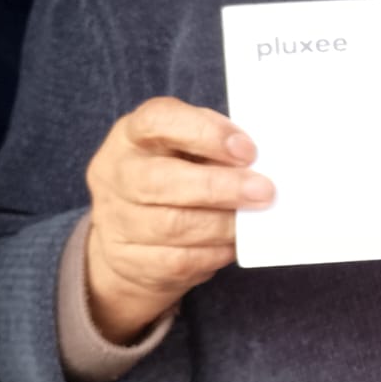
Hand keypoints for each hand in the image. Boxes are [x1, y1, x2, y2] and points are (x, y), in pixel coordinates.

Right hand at [84, 97, 273, 344]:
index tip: (247, 150)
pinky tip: (232, 244)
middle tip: (264, 192)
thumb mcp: (184, 150)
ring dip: (222, 224)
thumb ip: (213, 148)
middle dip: (220, 187)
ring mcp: (116, 219)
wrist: (127, 236)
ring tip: (254, 220)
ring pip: (172, 226)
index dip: (205, 133)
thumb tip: (258, 164)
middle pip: (160, 180)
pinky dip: (213, 253)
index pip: (157, 120)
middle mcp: (116, 174)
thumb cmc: (171, 179)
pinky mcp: (128, 259)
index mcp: (131, 135)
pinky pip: (178, 260)